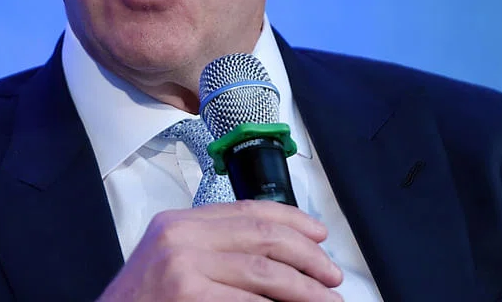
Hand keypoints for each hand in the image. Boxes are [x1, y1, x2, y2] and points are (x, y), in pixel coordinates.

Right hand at [97, 200, 342, 300]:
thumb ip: (211, 250)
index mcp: (177, 222)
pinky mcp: (189, 296)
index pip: (246, 210)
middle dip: (308, 256)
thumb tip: (275, 256)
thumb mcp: (168, 263)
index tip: (319, 235)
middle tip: (333, 276)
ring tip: (329, 301)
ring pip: (266, 272)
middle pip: (263, 236)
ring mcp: (183, 267)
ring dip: (307, 290)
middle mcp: (179, 236)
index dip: (291, 219)